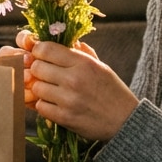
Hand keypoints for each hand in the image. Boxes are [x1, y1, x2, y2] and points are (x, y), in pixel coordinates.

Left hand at [0, 30, 137, 141]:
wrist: (125, 121)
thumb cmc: (112, 91)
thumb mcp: (100, 66)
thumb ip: (79, 53)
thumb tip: (59, 40)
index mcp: (84, 63)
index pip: (46, 49)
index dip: (39, 51)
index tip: (41, 55)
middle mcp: (74, 79)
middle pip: (37, 67)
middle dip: (38, 70)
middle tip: (47, 74)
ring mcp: (68, 100)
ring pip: (36, 87)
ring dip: (41, 89)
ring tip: (53, 91)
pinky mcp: (64, 117)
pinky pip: (40, 106)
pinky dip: (45, 105)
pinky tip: (56, 104)